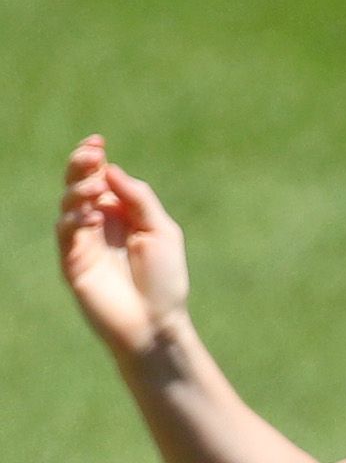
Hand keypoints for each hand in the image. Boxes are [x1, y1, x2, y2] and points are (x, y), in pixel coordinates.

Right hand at [57, 136, 191, 356]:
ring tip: (92, 190)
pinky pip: (65, 233)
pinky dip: (72, 219)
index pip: (102, 178)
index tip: (97, 142)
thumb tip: (111, 169)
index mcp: (123, 213)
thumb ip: (138, 199)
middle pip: (80, 185)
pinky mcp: (73, 262)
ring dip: (77, 191)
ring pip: (69, 205)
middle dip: (80, 166)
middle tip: (88, 154)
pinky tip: (87, 215)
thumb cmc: (164, 278)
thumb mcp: (161, 231)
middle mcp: (101, 223)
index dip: (95, 159)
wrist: (155, 320)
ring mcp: (84, 242)